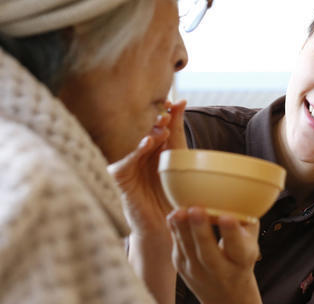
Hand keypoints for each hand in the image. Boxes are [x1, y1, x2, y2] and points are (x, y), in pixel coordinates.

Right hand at [108, 100, 186, 242]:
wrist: (167, 225)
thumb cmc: (174, 193)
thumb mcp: (179, 157)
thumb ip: (177, 130)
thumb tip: (181, 101)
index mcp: (154, 145)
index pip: (154, 122)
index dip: (161, 111)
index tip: (172, 102)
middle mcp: (138, 152)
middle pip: (140, 129)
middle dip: (152, 120)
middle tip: (165, 112)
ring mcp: (128, 165)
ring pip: (131, 143)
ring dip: (145, 134)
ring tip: (161, 129)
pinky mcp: (120, 180)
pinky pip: (122, 163)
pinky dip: (133, 152)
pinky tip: (146, 144)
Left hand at [168, 207, 262, 303]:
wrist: (226, 295)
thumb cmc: (239, 259)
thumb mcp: (250, 243)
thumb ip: (246, 220)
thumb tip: (242, 188)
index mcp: (241, 260)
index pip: (237, 248)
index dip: (232, 233)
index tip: (227, 217)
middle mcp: (220, 269)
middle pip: (208, 252)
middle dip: (201, 231)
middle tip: (197, 210)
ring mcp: (197, 270)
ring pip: (188, 250)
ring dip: (182, 229)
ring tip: (179, 212)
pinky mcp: (181, 266)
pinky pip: (177, 246)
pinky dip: (175, 230)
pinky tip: (174, 215)